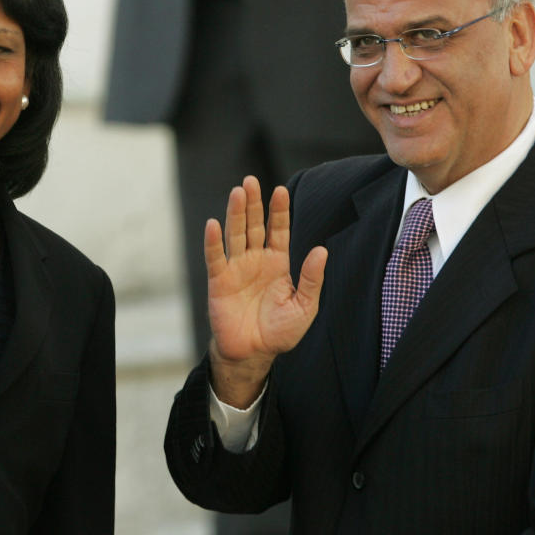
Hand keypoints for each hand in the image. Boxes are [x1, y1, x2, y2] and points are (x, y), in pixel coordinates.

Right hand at [205, 176, 326, 406]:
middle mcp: (256, 260)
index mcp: (277, 262)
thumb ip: (311, 279)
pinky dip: (213, 242)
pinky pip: (215, 258)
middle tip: (250, 181)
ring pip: (235, 234)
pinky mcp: (219, 281)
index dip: (279, 211)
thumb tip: (321, 250)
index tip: (280, 191)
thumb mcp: (304, 306)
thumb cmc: (280, 332)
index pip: (278, 230)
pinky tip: (213, 224)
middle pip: (254, 225)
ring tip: (237, 193)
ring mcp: (236, 268)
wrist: (253, 353)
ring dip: (235, 214)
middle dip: (253, 203)